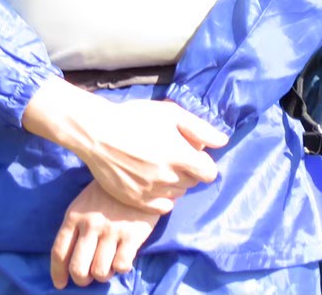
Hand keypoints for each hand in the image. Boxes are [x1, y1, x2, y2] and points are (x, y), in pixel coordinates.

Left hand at [51, 181, 156, 288]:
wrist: (144, 174)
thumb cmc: (111, 191)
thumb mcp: (86, 202)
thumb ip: (76, 226)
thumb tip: (70, 258)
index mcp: (75, 216)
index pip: (59, 253)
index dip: (58, 273)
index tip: (61, 284)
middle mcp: (91, 225)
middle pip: (78, 268)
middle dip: (82, 279)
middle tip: (89, 277)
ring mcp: (112, 230)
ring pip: (99, 271)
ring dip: (103, 275)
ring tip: (109, 268)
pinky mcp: (133, 234)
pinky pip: (121, 265)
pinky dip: (121, 268)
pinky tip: (124, 259)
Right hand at [78, 99, 226, 212]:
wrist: (98, 133)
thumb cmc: (136, 117)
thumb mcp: (172, 114)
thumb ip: (201, 129)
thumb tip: (223, 142)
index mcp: (180, 156)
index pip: (209, 173)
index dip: (205, 164)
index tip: (195, 156)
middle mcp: (168, 177)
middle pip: (193, 183)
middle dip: (189, 171)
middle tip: (174, 156)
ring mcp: (150, 191)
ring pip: (177, 194)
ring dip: (175, 183)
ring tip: (160, 166)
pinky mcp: (134, 200)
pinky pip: (161, 207)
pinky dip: (162, 197)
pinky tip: (153, 182)